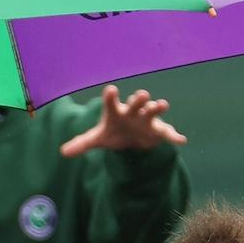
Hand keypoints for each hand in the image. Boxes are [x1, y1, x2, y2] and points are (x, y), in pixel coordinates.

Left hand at [58, 84, 186, 158]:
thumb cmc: (114, 132)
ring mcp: (147, 120)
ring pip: (152, 112)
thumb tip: (63, 152)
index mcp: (117, 112)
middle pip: (136, 103)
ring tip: (162, 105)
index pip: (112, 103)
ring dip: (157, 108)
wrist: (131, 138)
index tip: (111, 90)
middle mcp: (133, 112)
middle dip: (139, 99)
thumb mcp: (98, 139)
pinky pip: (167, 133)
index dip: (111, 97)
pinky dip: (174, 136)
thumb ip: (82, 143)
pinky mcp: (158, 131)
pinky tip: (181, 140)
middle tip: (141, 95)